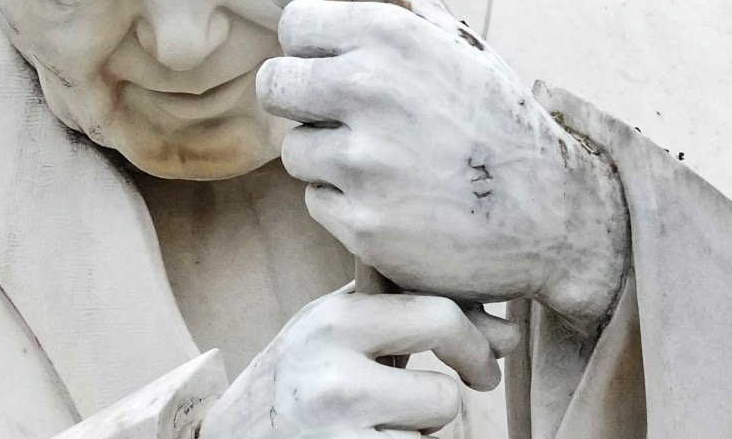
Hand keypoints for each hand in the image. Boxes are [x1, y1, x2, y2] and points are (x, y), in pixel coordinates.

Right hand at [199, 288, 513, 438]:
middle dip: (452, 398)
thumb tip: (501, 324)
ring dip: (418, 436)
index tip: (490, 355)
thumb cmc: (296, 378)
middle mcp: (331, 377)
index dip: (478, 341)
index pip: (438, 315)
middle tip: (473, 389)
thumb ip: (390, 305)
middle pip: (444, 395)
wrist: (229, 437)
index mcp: (332, 322)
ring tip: (376, 423)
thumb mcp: (327, 326)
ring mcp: (336, 432)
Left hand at [257, 0, 628, 328]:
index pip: (294, 23)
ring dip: (328, 156)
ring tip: (387, 162)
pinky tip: (395, 200)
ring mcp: (364, 163)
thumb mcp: (451, 42)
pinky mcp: (362, 225)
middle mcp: (370, 92)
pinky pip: (317, 201)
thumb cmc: (496, 119)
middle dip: (303, 96)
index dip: (314, 45)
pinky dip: (346, 203)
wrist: (553, 215)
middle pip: (274, 84)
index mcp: (391, 36)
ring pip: (295, 149)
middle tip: (346, 112)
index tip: (336, 60)